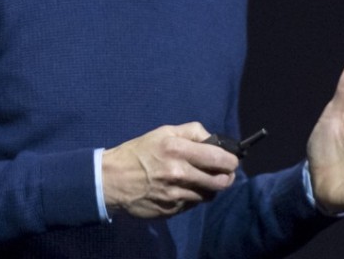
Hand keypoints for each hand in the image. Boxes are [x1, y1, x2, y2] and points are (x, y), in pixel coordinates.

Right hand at [102, 122, 238, 217]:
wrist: (111, 180)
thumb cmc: (139, 152)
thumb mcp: (163, 132)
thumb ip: (192, 132)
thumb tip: (213, 139)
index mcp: (178, 150)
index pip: (219, 158)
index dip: (231, 160)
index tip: (232, 160)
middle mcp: (179, 173)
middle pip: (220, 181)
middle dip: (227, 177)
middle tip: (225, 173)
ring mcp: (176, 195)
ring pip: (209, 195)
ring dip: (211, 188)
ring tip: (204, 180)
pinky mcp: (171, 210)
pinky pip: (193, 205)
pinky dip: (195, 197)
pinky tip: (186, 189)